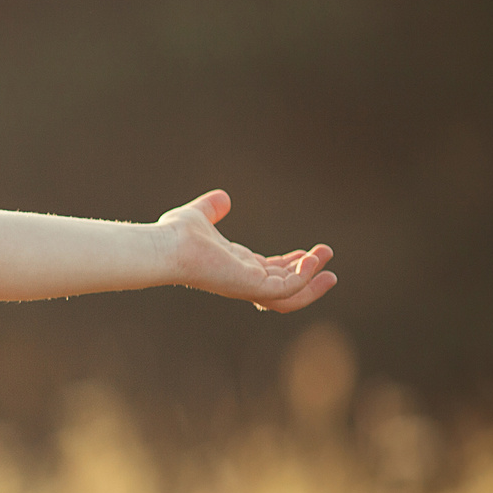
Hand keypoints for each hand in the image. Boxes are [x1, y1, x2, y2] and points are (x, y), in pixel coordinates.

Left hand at [160, 190, 336, 312]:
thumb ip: (211, 209)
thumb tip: (222, 198)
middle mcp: (242, 279)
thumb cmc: (174, 235)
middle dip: (308, 272)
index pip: (270, 271)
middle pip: (284, 284)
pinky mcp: (249, 286)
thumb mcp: (198, 216)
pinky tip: (312, 260)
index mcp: (235, 266)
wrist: (165, 246)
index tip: (310, 252)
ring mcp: (246, 285)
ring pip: (289, 295)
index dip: (292, 264)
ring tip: (328, 262)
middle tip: (326, 253)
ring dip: (312, 281)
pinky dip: (302, 278)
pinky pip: (285, 289)